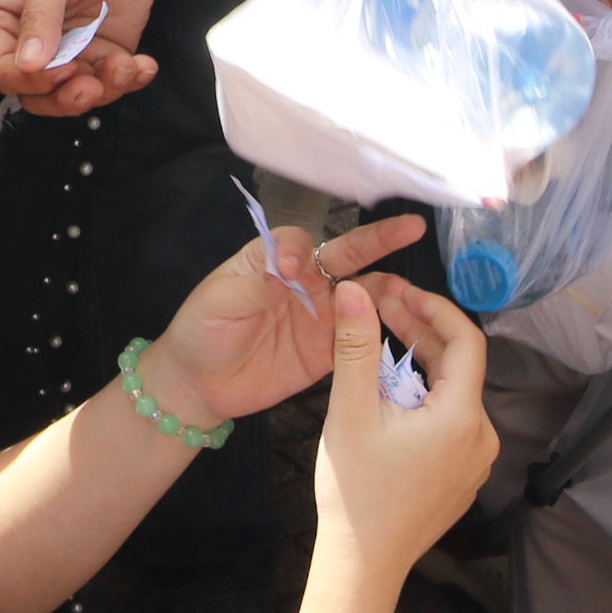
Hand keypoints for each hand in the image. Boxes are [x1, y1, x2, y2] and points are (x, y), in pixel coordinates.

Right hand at [0, 0, 165, 115]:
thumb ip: (39, 16)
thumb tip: (28, 61)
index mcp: (3, 16)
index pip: (0, 66)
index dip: (25, 77)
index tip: (55, 70)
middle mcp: (32, 39)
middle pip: (34, 90)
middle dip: (62, 95)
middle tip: (87, 83)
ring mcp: (69, 48)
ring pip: (72, 94)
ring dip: (99, 91)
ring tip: (121, 69)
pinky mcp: (102, 51)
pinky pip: (109, 81)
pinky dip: (127, 81)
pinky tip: (139, 66)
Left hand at [134, 212, 431, 430]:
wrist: (199, 385)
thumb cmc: (201, 330)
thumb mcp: (220, 301)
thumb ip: (256, 283)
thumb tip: (290, 268)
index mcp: (274, 260)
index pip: (301, 241)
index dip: (303, 250)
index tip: (295, 269)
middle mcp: (305, 282)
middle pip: (346, 257)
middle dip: (378, 240)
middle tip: (411, 227)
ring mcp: (321, 317)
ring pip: (362, 297)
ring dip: (386, 290)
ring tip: (411, 290)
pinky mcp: (329, 353)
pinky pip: (361, 340)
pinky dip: (383, 333)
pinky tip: (406, 327)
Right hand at [310, 277, 494, 593]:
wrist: (363, 562)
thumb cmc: (356, 490)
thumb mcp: (350, 410)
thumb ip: (355, 345)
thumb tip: (355, 291)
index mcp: (461, 418)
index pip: (466, 340)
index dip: (434, 307)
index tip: (399, 292)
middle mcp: (481, 438)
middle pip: (460, 365)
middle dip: (421, 331)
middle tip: (380, 307)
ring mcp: (476, 461)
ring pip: (454, 393)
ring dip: (421, 363)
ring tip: (379, 344)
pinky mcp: (464, 476)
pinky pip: (451, 421)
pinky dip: (425, 396)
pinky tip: (390, 391)